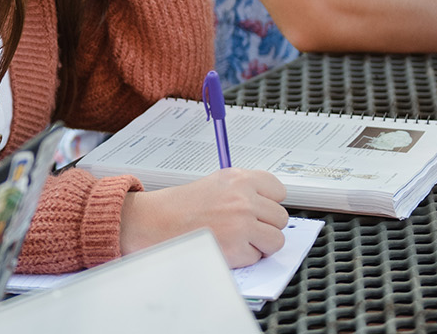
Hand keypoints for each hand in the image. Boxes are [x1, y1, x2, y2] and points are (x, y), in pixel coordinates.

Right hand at [118, 169, 288, 266]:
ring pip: (276, 239)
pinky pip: (257, 257)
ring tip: (238, 239)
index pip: (278, 190)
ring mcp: (243, 224)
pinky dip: (244, 258)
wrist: (156, 222)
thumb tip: (269, 208)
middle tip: (245, 228)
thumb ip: (244, 191)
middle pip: (280, 217)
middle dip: (266, 226)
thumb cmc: (180, 206)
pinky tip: (226, 248)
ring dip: (260, 244)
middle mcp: (244, 199)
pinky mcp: (238, 247)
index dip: (269, 203)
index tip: (261, 209)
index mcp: (239, 178)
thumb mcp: (216, 184)